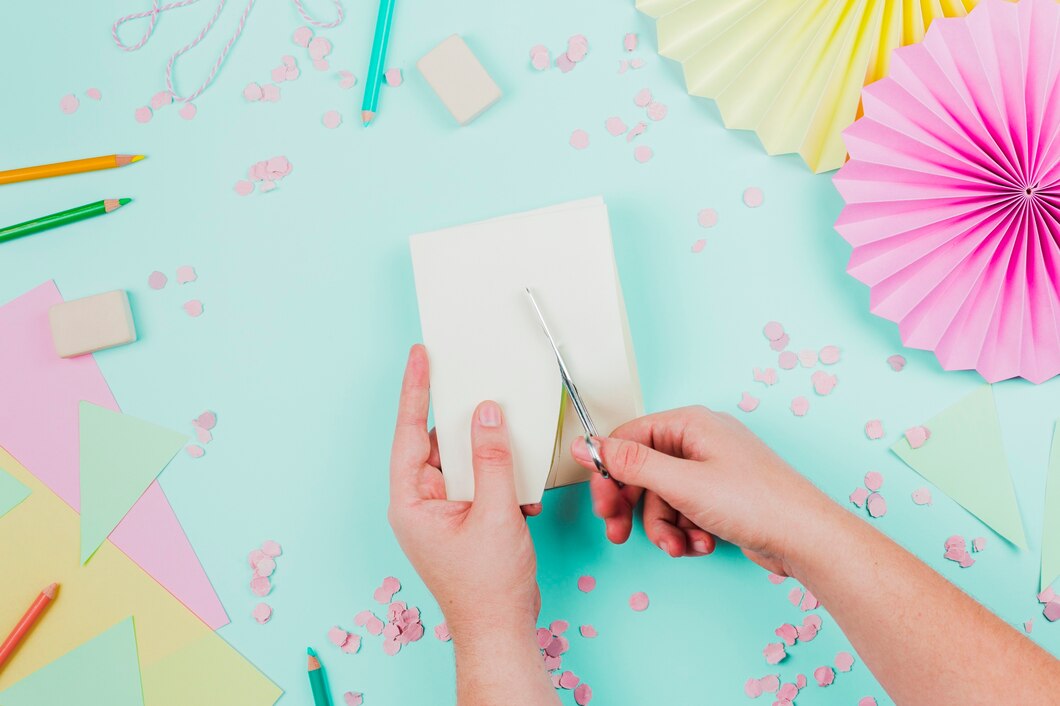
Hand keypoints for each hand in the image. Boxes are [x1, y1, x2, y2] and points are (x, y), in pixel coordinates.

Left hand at [389, 345, 541, 641]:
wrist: (500, 630)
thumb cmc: (488, 586)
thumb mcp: (496, 513)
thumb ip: (493, 459)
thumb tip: (487, 414)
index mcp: (411, 501)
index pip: (409, 433)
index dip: (415, 391)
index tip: (420, 356)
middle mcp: (421, 503)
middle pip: (437, 444)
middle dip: (463, 421)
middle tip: (476, 382)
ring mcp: (441, 512)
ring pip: (463, 462)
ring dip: (491, 458)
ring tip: (511, 448)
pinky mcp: (462, 519)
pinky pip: (479, 483)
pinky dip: (501, 482)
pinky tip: (521, 495)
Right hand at [571, 406, 835, 574]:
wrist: (806, 540)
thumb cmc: (756, 503)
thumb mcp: (681, 483)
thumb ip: (630, 464)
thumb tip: (587, 445)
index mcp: (690, 425)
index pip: (630, 438)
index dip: (610, 471)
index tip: (602, 502)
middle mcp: (699, 442)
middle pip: (642, 471)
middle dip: (632, 507)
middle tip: (618, 531)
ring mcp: (711, 471)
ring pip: (660, 498)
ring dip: (662, 527)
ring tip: (678, 545)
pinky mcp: (719, 498)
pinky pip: (682, 512)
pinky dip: (684, 532)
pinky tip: (699, 544)